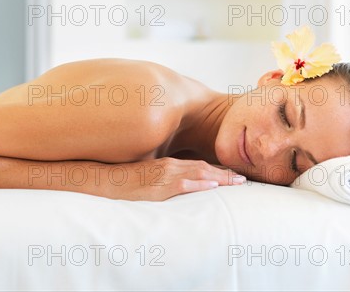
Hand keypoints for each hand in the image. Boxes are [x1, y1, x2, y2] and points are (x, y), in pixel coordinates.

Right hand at [116, 157, 246, 200]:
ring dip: (219, 177)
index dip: (217, 169)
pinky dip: (199, 184)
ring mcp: (165, 174)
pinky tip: (212, 185)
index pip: (199, 165)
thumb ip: (163, 177)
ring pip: (198, 173)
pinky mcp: (158, 185)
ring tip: (237, 182)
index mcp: (169, 163)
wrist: (106, 178)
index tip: (233, 174)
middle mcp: (170, 165)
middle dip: (225, 173)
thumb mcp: (148, 175)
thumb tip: (177, 186)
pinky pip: (183, 183)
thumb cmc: (125, 179)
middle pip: (204, 168)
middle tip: (244, 178)